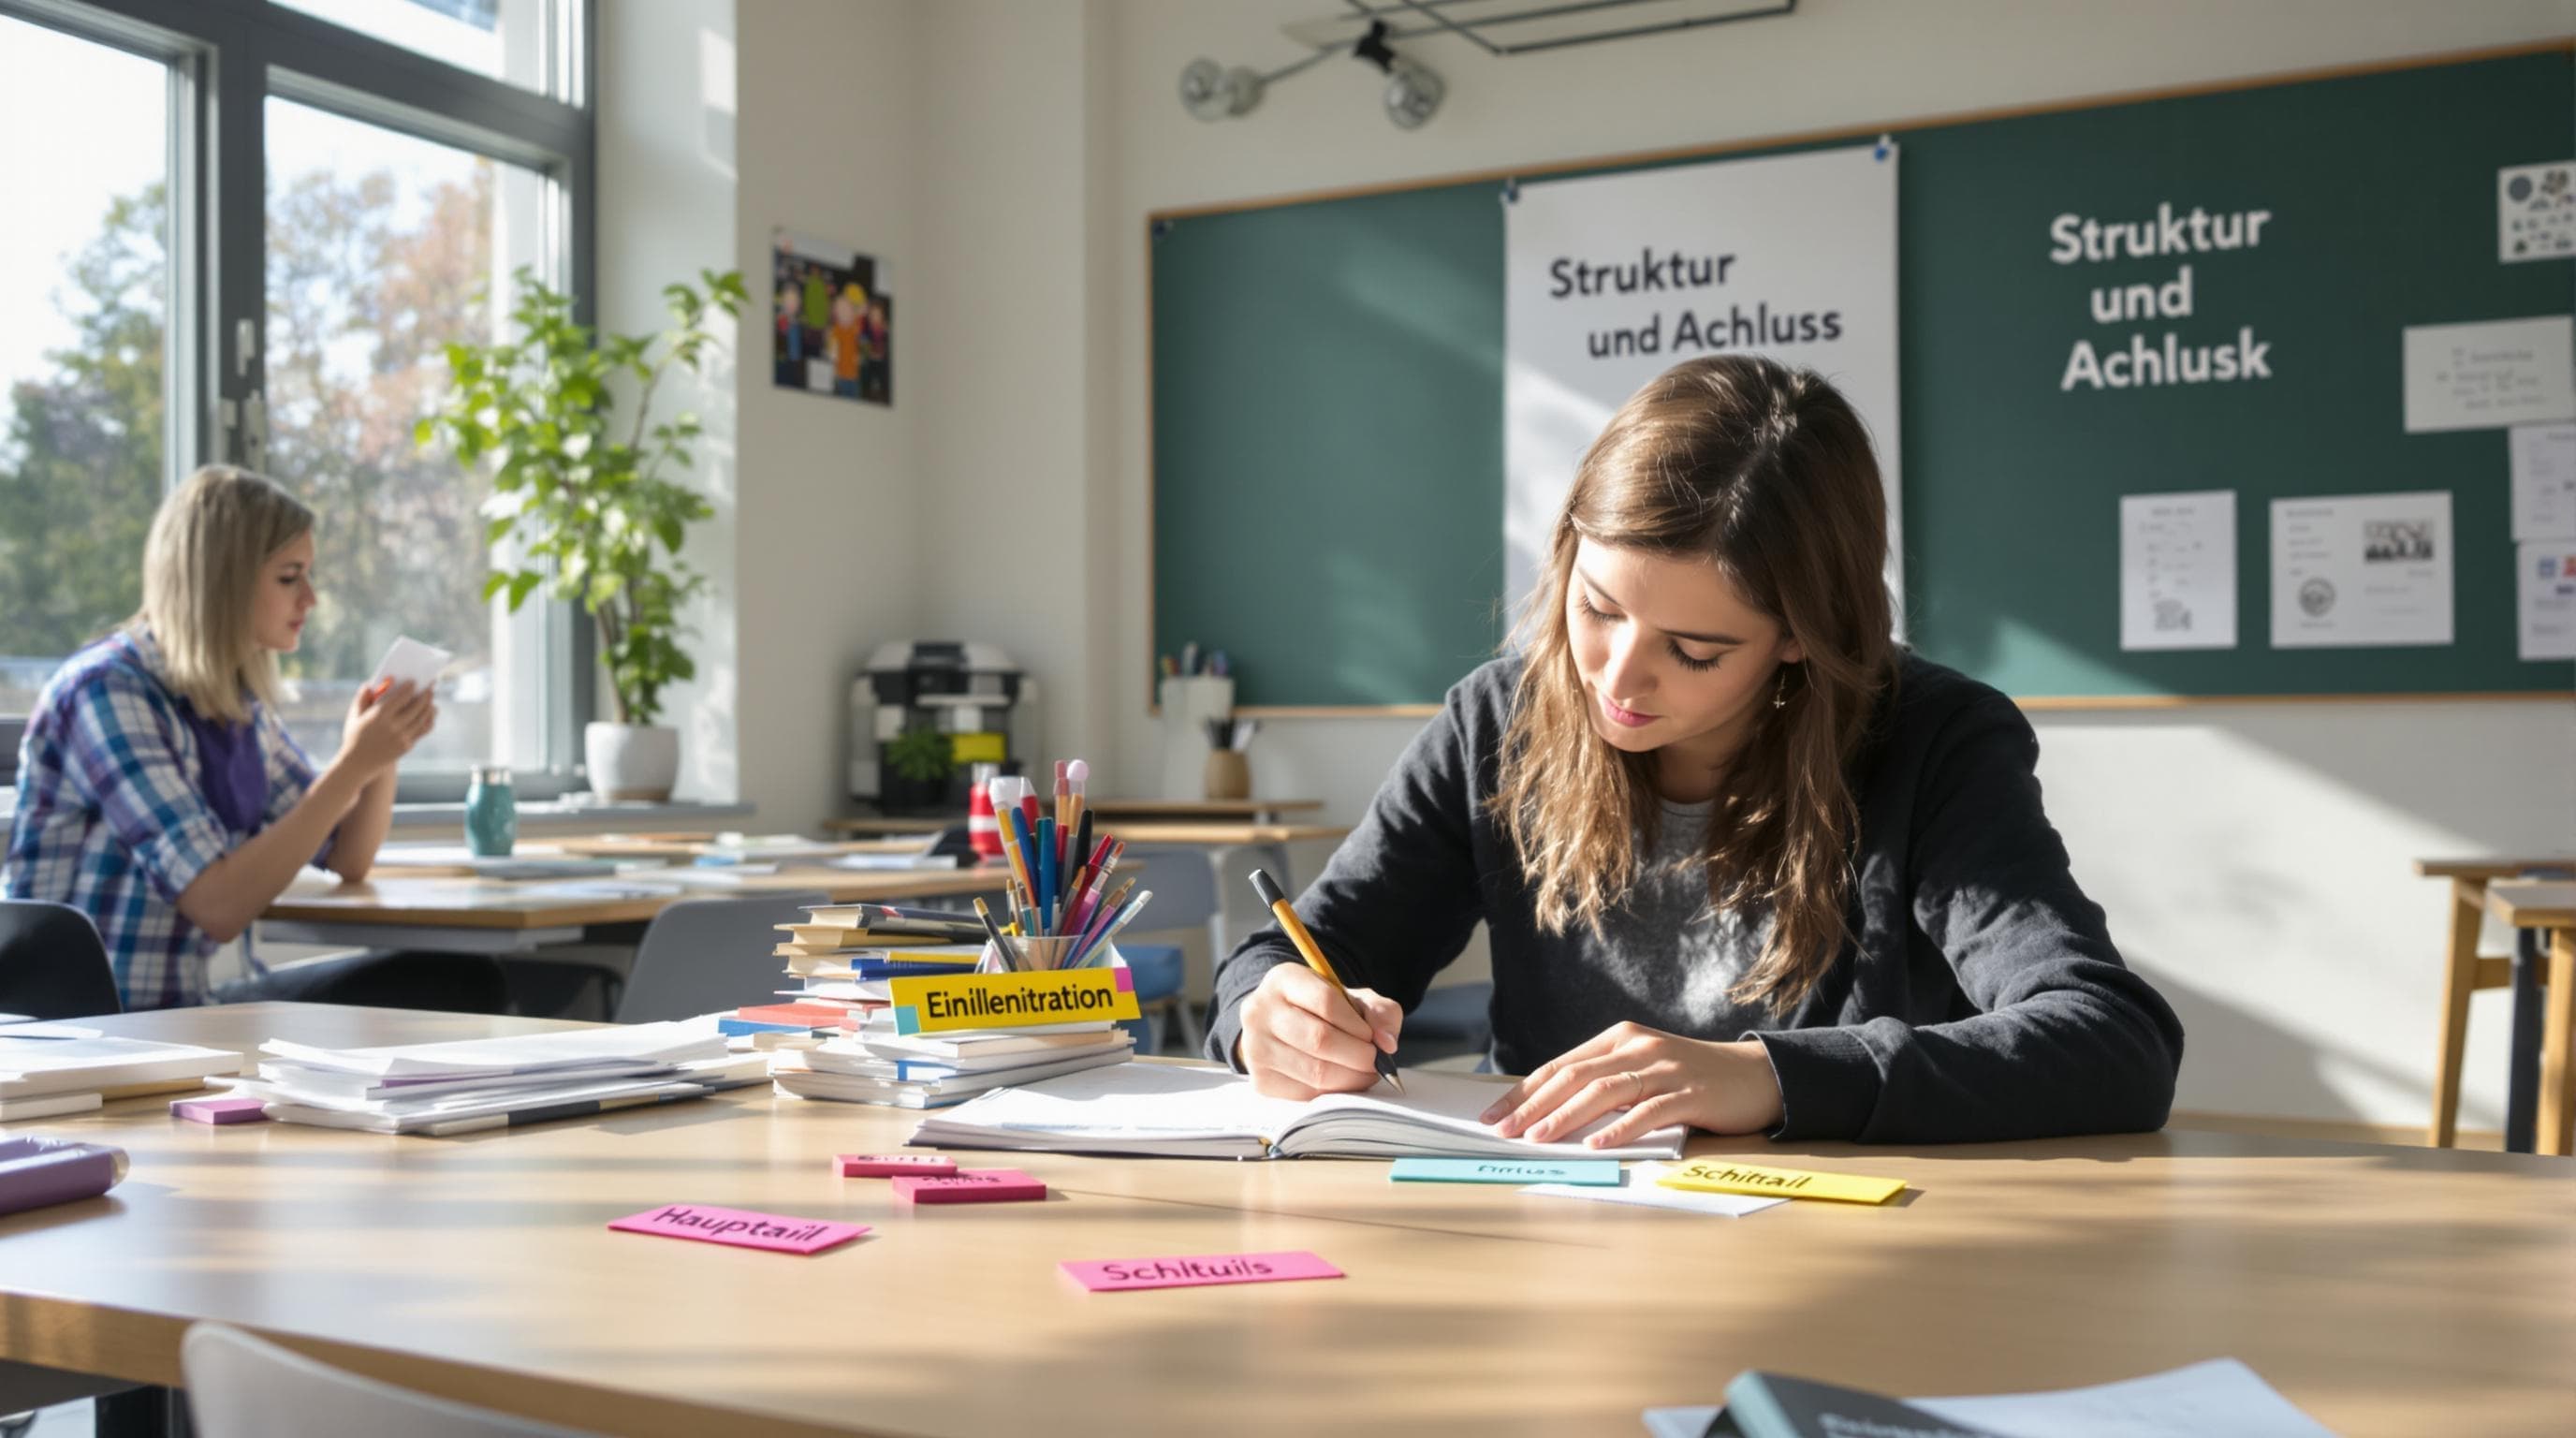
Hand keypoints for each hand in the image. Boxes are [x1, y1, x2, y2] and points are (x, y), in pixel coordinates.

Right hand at [335, 679, 435, 776]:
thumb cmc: (354, 736)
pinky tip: (430, 714)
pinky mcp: (407, 746)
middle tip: (430, 687)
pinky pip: (422, 730)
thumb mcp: (354, 716)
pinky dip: (428, 720)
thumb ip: (362, 698)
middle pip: (416, 707)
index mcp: (379, 716)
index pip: (400, 697)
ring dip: (429, 706)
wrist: (357, 763)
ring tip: (431, 699)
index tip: (414, 682)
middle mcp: (393, 726)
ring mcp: (402, 737)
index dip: (409, 688)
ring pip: (422, 718)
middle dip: (425, 695)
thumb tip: (369, 684)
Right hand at [1236, 963, 1402, 1099]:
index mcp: (1284, 979)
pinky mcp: (1259, 1079)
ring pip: (1314, 1071)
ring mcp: (1255, 1046)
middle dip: (1358, 1055)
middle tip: (1374, 1061)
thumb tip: (1387, 1042)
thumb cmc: (1322, 1011)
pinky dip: (1332, 1093)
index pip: (1326, 1001)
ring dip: (1350, 1078)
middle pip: (1319, 1039)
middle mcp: (1260, 1010)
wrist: (1284, 1027)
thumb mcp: (1352, 999)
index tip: (1372, 1037)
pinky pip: (1305, 1094)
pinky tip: (1341, 1082)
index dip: (1357, 1025)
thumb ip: (1379, 1012)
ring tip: (1364, 1072)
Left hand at [1479, 1021, 1784, 1146]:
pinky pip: (1648, 1111)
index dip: (1524, 1091)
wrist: (1755, 1076)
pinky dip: (1619, 1128)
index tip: (1493, 1114)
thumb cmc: (1689, 1079)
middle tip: (1504, 1131)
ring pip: (1605, 1091)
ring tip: (1538, 1138)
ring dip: (1566, 1116)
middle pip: (1575, 1076)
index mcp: (1619, 1038)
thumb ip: (1603, 1081)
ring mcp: (1664, 1068)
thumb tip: (1547, 1112)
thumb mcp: (1641, 1069)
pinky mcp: (1689, 1092)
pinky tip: (1596, 1144)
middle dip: (1533, 1105)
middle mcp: (1638, 1047)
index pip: (1560, 1066)